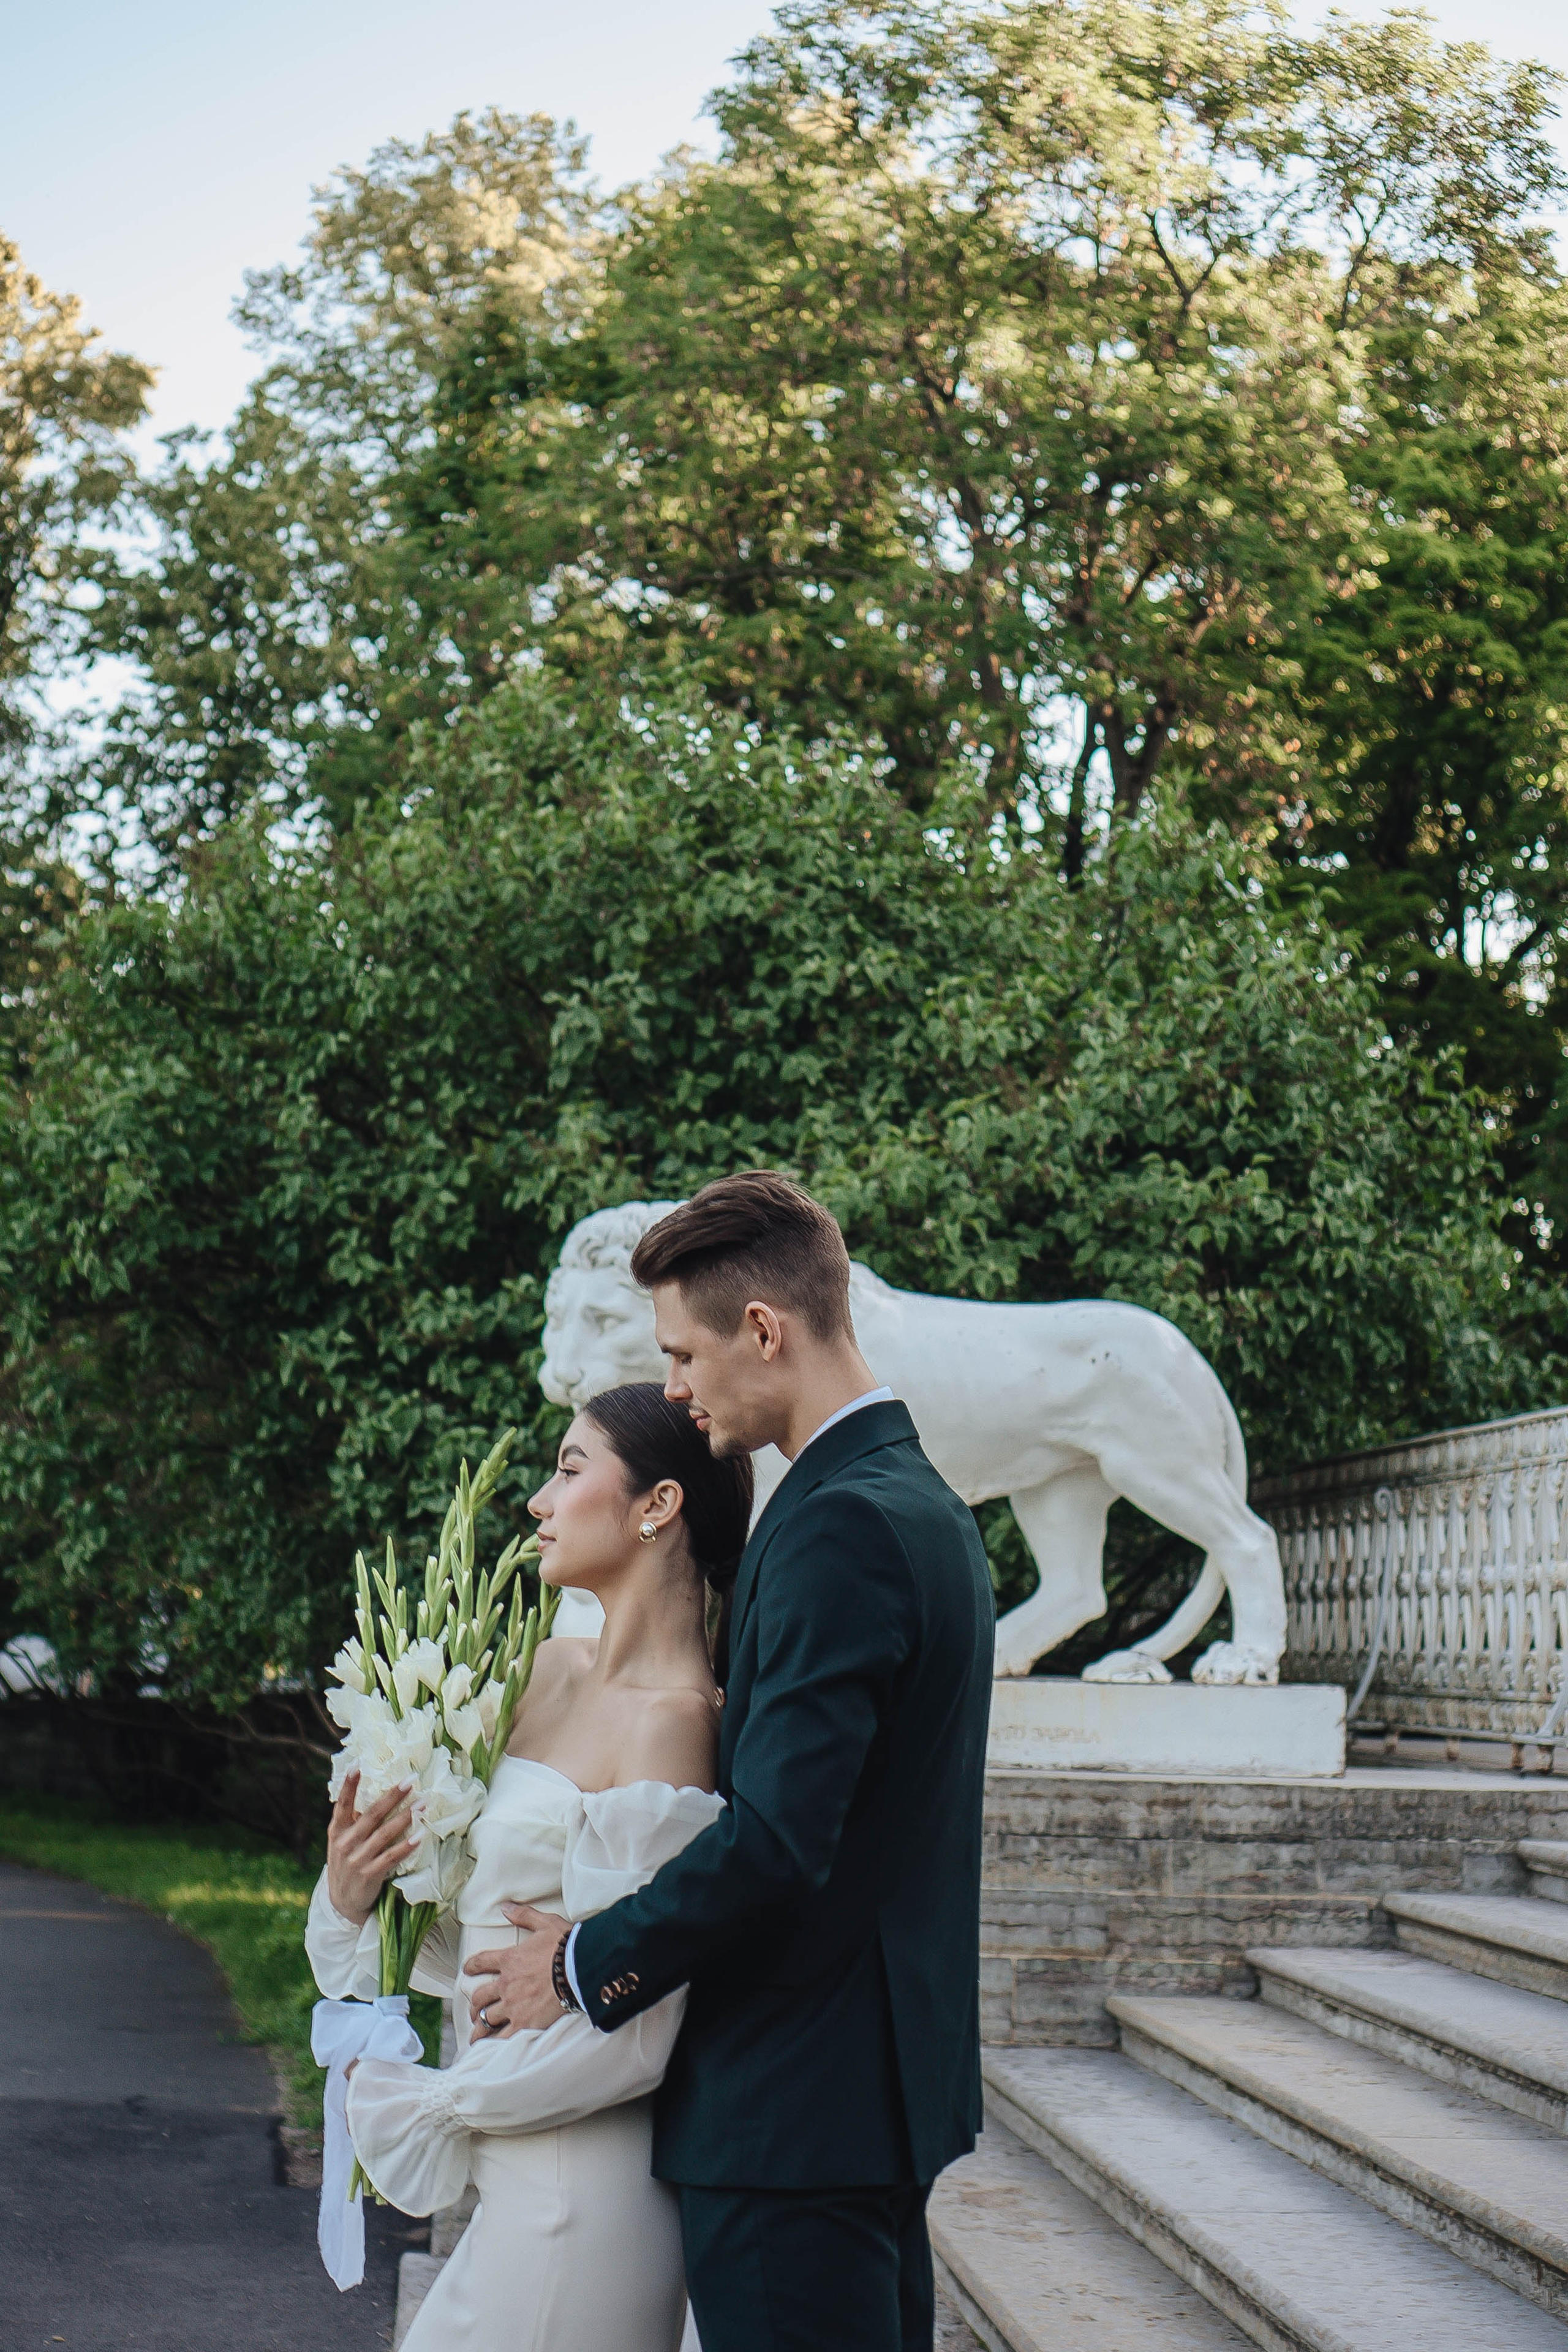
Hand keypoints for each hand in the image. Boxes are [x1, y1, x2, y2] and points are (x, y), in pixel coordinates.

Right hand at [325, 1771, 416, 1925]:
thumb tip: (373, 1793)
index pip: (342, 1804)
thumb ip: (353, 1821)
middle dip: (393, 1796)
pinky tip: (420, 1835)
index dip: (349, 1785)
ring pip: (385, 1833)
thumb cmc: (346, 1864)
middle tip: (411, 1780)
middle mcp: (345, 1843)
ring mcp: (357, 1860)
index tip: (357, 1764)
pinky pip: (391, 1857)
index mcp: (336, 1831)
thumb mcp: (341, 1842)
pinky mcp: (370, 1875)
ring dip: (406, 1817)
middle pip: (372, 1814)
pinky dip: (406, 1845)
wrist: (342, 1903)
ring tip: (423, 1804)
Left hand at [464, 1904, 568, 2037]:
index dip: (471, 1966)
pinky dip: (494, 2044)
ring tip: (476, 2035)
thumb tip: (505, 1907)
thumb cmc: (566, 1945)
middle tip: (474, 2011)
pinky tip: (489, 2049)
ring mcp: (513, 2005)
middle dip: (474, 2004)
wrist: (579, 1968)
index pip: (481, 1962)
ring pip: (487, 2019)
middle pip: (480, 1996)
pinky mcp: (524, 2023)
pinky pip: (503, 2037)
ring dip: (479, 2027)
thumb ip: (524, 1915)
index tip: (467, 1970)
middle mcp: (506, 1984)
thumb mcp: (545, 1923)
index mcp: (509, 1959)